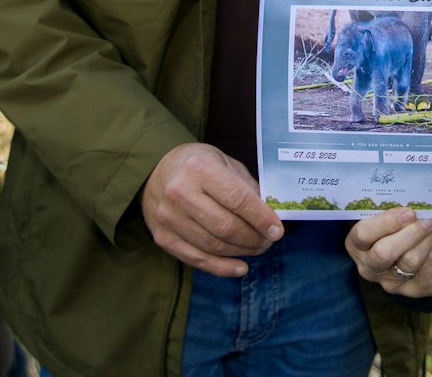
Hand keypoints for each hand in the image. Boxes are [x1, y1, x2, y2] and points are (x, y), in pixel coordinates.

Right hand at [140, 143, 282, 276]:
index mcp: (200, 168)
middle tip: (269, 241)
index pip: (237, 199)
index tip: (277, 231)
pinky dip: (222, 268)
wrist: (154, 170)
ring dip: (242, 252)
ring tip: (257, 248)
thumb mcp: (224, 163)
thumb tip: (271, 216)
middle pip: (226, 227)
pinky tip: (240, 267)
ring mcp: (169, 217)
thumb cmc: (197, 165)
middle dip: (254, 238)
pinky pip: (197, 259)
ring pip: (213, 246)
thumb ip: (247, 187)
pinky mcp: (163, 237)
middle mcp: (180, 193)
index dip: (261, 218)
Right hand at [347, 208, 431, 297]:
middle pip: (384, 253)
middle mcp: (370, 267)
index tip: (408, 212)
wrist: (421, 257)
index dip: (385, 222)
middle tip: (428, 218)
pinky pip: (431, 264)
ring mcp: (393, 282)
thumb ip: (393, 212)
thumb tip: (415, 197)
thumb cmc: (399, 230)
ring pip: (411, 260)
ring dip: (430, 236)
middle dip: (409, 233)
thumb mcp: (389, 221)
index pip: (363, 234)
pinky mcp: (418, 289)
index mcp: (357, 246)